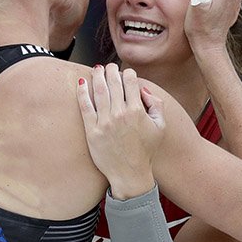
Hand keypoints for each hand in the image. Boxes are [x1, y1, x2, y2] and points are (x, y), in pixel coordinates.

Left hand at [77, 64, 165, 199]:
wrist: (130, 174)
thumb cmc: (146, 150)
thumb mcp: (160, 127)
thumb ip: (157, 104)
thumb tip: (143, 89)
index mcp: (138, 111)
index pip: (130, 81)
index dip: (128, 73)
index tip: (125, 73)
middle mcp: (120, 114)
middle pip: (113, 82)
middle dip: (111, 70)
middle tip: (108, 67)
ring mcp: (105, 122)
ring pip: (99, 91)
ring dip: (97, 76)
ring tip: (96, 70)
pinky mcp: (92, 131)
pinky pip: (85, 106)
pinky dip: (82, 92)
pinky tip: (82, 83)